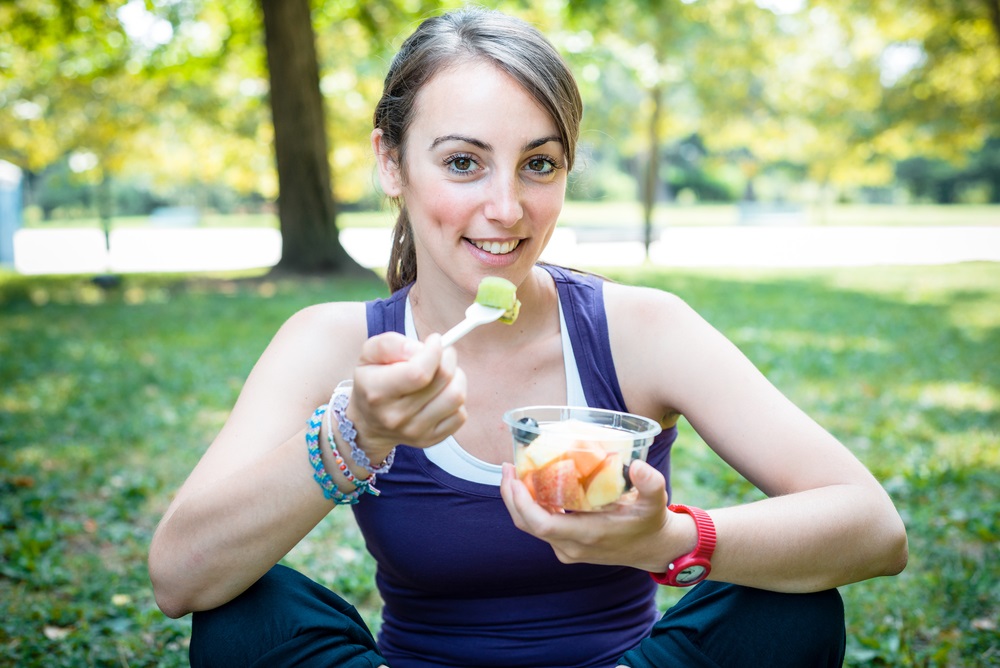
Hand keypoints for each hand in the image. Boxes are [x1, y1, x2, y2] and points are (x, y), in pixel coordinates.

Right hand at [349, 332, 466, 455]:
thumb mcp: (369, 355)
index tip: (434, 341)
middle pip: (442, 380)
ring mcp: (415, 431)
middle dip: (447, 358)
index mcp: (377, 392)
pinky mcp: (431, 440)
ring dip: (456, 377)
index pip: (418, 372)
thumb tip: (421, 348)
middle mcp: (396, 416)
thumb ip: (390, 344)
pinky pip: (460, 415)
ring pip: (456, 397)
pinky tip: (441, 394)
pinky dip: (456, 399)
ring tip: (444, 373)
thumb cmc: (373, 381)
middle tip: (441, 353)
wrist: (368, 424)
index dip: (434, 351)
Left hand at [500, 459, 673, 570]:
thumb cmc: (651, 521)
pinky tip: (531, 486)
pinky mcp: (567, 547)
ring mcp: (567, 549)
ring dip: (518, 501)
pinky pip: (540, 528)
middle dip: (511, 496)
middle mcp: (571, 546)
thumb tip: (636, 466)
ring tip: (515, 472)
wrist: (653, 549)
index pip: (541, 524)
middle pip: (527, 524)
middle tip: (508, 466)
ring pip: (531, 527)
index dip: (521, 503)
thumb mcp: (656, 500)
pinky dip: (531, 508)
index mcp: (588, 534)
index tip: (514, 477)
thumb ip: (650, 483)